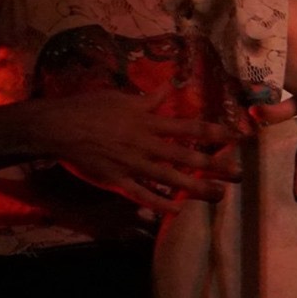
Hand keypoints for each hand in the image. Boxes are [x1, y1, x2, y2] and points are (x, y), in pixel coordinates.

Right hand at [33, 86, 239, 214]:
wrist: (56, 127)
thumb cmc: (88, 107)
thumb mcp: (121, 97)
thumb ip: (149, 98)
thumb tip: (170, 87)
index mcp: (148, 122)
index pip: (190, 126)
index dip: (216, 131)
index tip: (238, 136)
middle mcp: (145, 144)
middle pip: (187, 156)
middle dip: (216, 165)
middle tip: (240, 174)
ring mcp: (132, 164)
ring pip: (170, 178)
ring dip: (196, 188)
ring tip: (219, 195)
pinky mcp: (117, 180)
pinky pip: (141, 194)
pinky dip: (159, 203)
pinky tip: (178, 210)